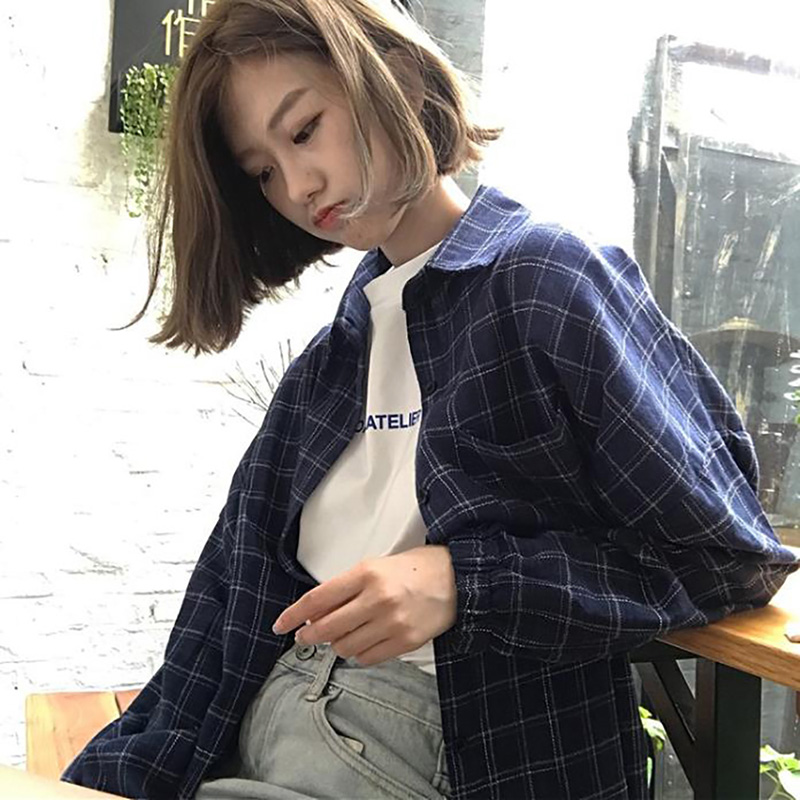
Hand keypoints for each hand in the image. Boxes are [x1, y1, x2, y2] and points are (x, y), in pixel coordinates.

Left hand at [272, 545, 456, 665]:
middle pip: (326, 628)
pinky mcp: (406, 641)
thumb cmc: (414, 568)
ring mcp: (392, 622)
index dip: (293, 615)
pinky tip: (362, 642)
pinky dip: (358, 654)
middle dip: (308, 636)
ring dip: (336, 644)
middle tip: (304, 636)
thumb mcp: (375, 566)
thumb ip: (345, 588)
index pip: (317, 599)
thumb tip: (314, 614)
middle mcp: (377, 599)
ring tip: (343, 635)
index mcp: (366, 574)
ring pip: (344, 647)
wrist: (458, 577)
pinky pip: (367, 658)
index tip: (281, 624)